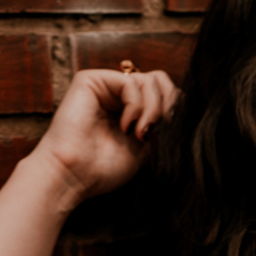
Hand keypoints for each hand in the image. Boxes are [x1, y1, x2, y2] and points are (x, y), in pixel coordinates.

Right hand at [34, 65, 179, 203]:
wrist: (74, 175)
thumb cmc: (104, 169)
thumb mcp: (146, 146)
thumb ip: (160, 123)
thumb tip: (180, 103)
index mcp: (130, 110)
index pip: (163, 94)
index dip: (174, 107)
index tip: (172, 130)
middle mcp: (118, 96)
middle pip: (159, 81)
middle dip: (167, 103)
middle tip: (159, 127)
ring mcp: (105, 86)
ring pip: (148, 80)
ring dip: (152, 109)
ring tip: (139, 133)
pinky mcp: (90, 80)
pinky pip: (129, 81)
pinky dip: (135, 106)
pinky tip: (125, 126)